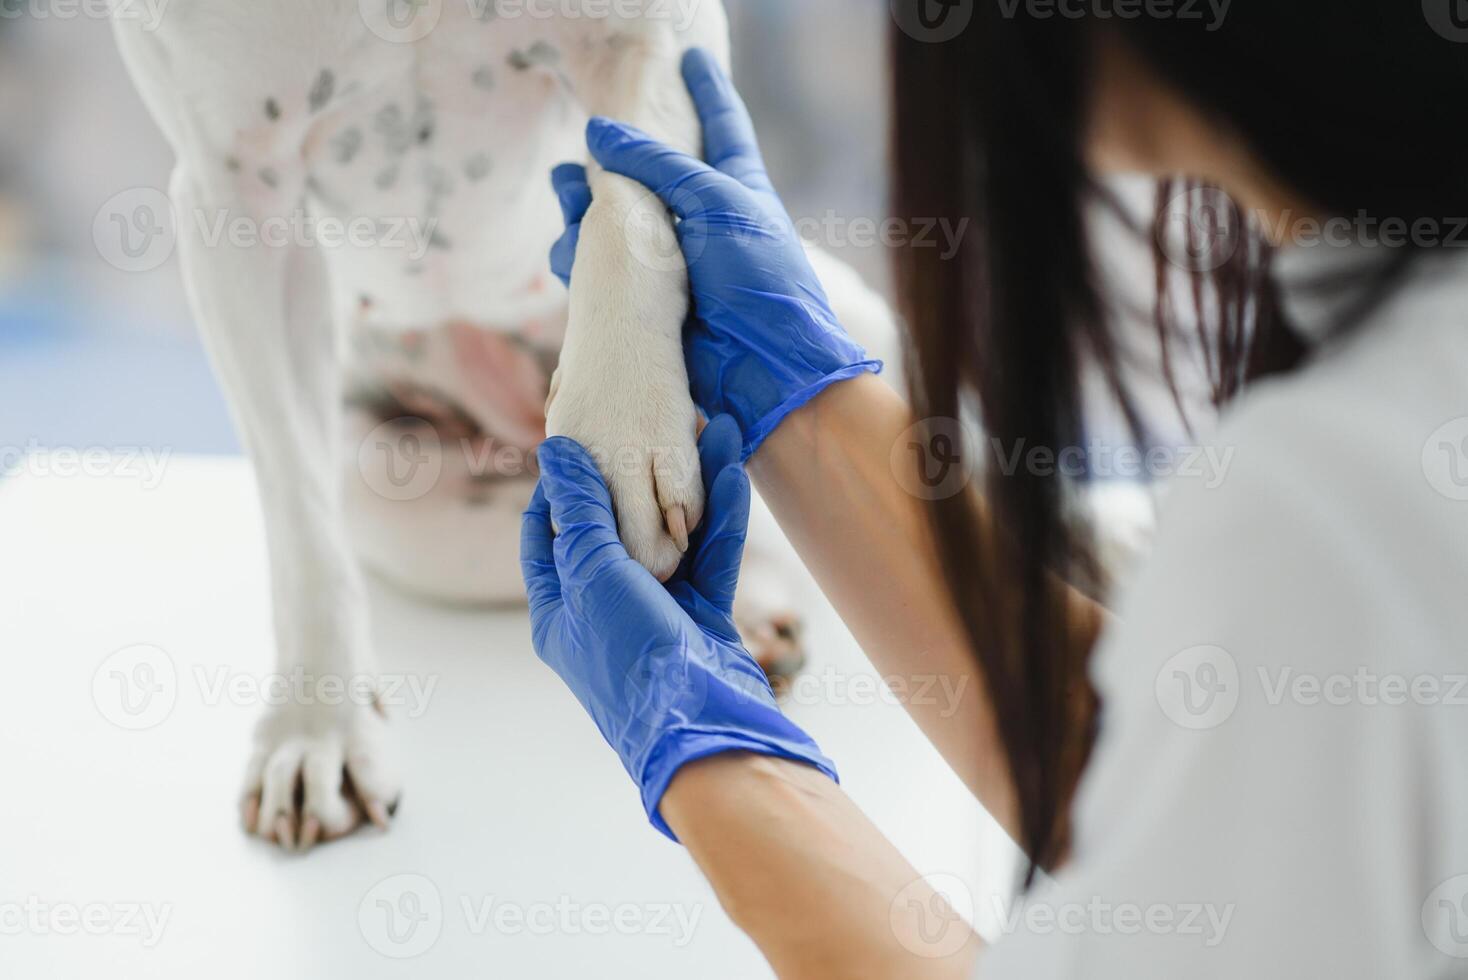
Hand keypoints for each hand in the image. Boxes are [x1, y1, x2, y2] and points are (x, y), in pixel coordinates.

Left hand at [520, 415, 836, 837]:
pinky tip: (733, 471)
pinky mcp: (701, 618)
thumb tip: (555, 452)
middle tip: (653, 422)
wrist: (702, 727)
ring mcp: (656, 614)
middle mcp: (603, 608)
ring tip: (713, 428)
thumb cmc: (630, 655)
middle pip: (616, 526)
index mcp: (559, 607)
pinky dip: (721, 517)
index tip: (579, 437)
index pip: (546, 533)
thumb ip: (581, 511)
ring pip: (671, 535)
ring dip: (691, 486)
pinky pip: (708, 557)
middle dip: (638, 473)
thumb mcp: (594, 575)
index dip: (560, 484)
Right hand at [548, 48, 880, 460]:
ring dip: (582, 211)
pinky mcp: (643, 298)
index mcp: (734, 186)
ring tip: (571, 204)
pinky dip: (580, 258)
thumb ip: (657, 163)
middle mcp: (700, 218)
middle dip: (607, 162)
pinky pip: (599, 268)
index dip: (704, 88)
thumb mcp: (716, 203)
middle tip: (576, 161)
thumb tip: (599, 133)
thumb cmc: (758, 279)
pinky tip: (572, 255)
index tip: (689, 55)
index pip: (719, 123)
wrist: (765, 369)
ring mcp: (669, 260)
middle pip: (644, 173)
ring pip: (610, 221)